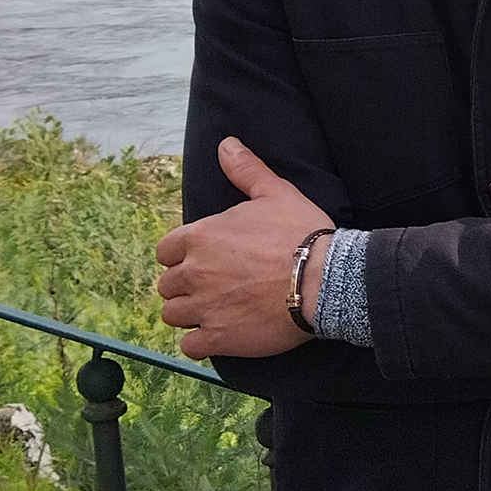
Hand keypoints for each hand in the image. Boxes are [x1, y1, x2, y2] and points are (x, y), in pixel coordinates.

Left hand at [154, 138, 333, 359]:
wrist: (325, 279)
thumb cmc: (301, 233)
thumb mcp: (276, 192)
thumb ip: (246, 169)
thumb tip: (226, 144)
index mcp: (200, 237)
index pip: (166, 251)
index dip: (182, 256)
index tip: (204, 260)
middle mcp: (193, 273)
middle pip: (167, 285)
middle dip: (186, 286)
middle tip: (215, 286)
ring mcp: (203, 308)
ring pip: (173, 315)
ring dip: (190, 314)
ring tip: (216, 310)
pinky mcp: (218, 338)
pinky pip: (189, 346)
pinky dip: (201, 342)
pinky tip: (221, 333)